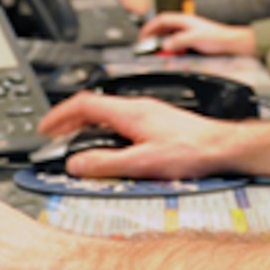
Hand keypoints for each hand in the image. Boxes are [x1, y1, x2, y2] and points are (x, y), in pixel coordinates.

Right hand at [39, 92, 246, 179]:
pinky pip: (120, 120)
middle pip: (92, 107)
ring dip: (86, 125)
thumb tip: (76, 164)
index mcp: (128, 112)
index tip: (45, 128)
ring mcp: (147, 112)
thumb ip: (106, 164)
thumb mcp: (143, 163)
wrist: (224, 147)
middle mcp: (136, 107)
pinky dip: (104, 129)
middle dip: (69, 120)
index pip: (83, 105)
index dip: (59, 115)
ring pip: (107, 113)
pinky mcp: (157, 121)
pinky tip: (109, 144)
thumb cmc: (192, 151)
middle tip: (55, 135)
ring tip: (76, 141)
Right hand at [140, 14, 256, 56]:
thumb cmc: (217, 38)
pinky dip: (169, 46)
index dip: (150, 26)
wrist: (230, 43)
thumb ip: (179, 41)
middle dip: (152, 34)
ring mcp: (187, 31)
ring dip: (160, 41)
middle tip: (145, 44)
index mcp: (183, 20)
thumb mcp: (195, 38)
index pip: (161, 20)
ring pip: (168, 34)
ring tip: (154, 49)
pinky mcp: (191, 39)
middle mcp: (184, 24)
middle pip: (162, 27)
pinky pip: (175, 41)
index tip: (143, 35)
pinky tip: (169, 53)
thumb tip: (165, 45)